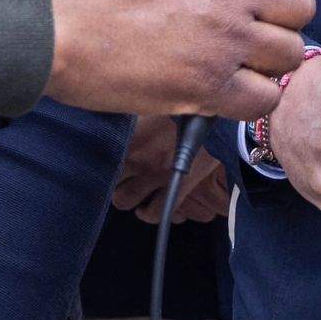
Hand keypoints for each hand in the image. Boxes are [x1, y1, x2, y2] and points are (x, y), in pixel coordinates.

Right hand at [43, 0, 316, 120]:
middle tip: (253, 31)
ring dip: (268, 62)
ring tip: (236, 64)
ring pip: (290, 54)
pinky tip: (225, 91)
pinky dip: (251, 99)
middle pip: (302, 5)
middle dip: (282, 20)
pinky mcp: (206, 87)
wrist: (52, 27)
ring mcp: (221, 40)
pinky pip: (264, 98)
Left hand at [112, 117, 231, 223]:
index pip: (100, 154)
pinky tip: (149, 208)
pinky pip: (155, 213)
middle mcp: (137, 156)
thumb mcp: (158, 106)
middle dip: (112, 181)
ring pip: (124, 200)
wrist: (223, 119)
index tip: (102, 160)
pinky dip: (149, 213)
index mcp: (130, 133)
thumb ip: (138, 115)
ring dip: (127, 199)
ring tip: (133, 193)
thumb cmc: (190, 108)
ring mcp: (154, 175)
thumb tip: (121, 110)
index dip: (97, 160)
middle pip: (107, 178)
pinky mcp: (176, 189)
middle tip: (120, 178)